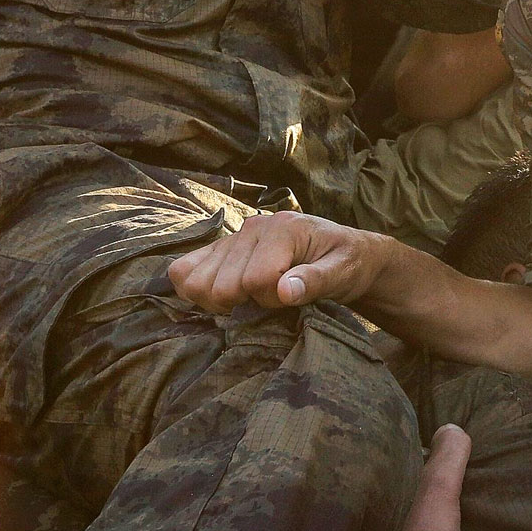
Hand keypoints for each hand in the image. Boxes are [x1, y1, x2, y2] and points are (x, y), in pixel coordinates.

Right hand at [168, 210, 386, 313]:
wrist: (347, 252)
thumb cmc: (348, 263)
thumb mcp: (343, 273)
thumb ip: (315, 281)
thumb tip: (283, 291)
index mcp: (283, 229)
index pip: (255, 279)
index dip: (272, 300)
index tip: (292, 297)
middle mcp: (253, 227)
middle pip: (221, 285)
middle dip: (247, 303)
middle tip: (272, 299)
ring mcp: (234, 237)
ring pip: (194, 280)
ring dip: (220, 301)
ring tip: (250, 299)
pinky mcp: (221, 248)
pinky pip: (183, 270)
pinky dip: (195, 291)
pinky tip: (224, 298)